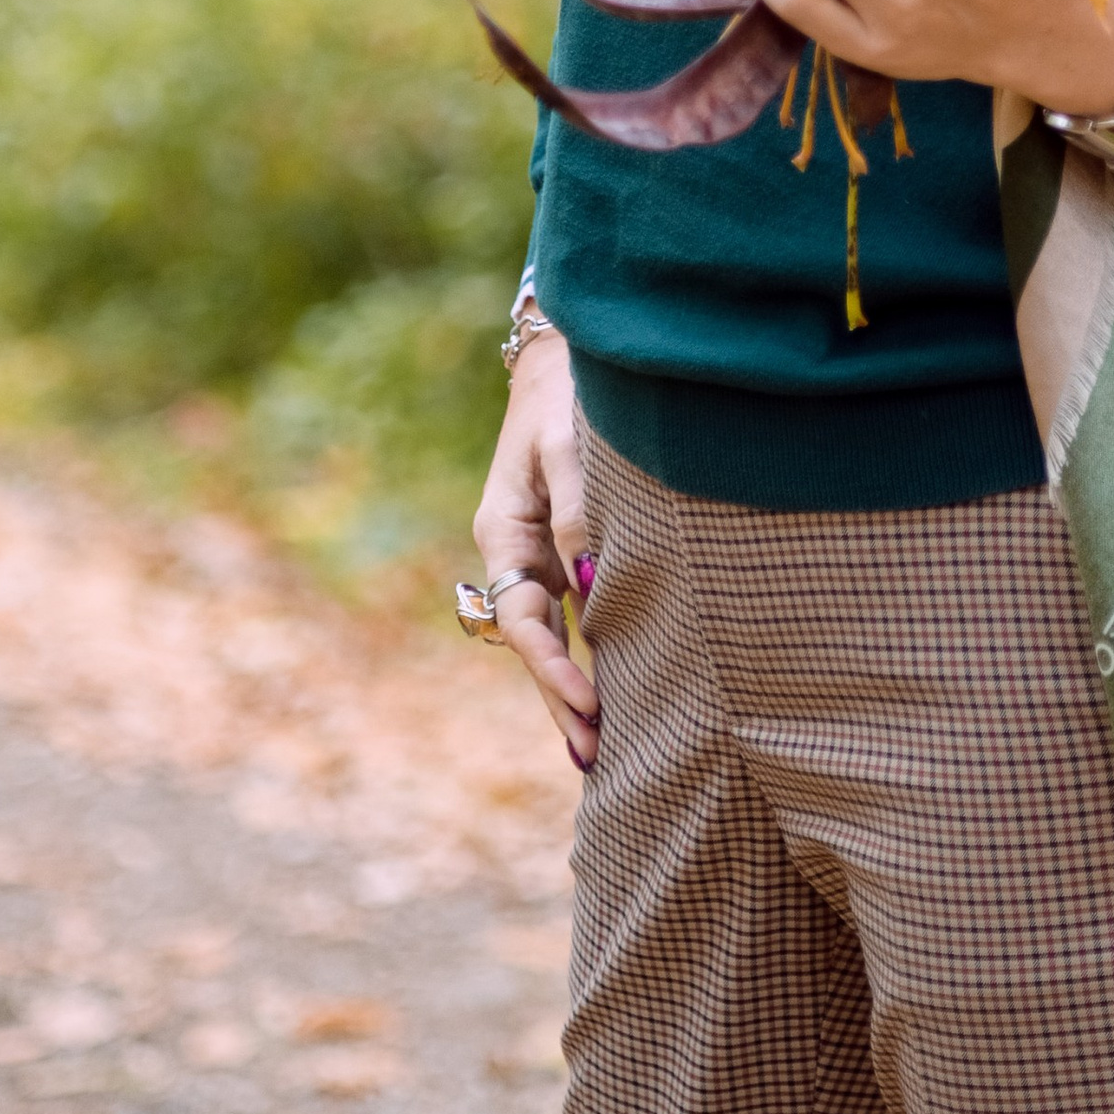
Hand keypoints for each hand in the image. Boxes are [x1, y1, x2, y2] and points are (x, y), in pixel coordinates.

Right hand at [471, 326, 599, 772]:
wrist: (567, 353)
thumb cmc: (567, 392)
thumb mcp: (566, 443)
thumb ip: (578, 508)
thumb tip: (592, 585)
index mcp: (504, 530)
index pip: (523, 618)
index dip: (554, 666)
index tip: (591, 704)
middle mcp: (516, 550)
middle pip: (534, 641)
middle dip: (560, 699)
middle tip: (593, 760)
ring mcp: (539, 551)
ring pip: (552, 634)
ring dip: (572, 686)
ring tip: (599, 750)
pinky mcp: (566, 546)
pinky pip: (571, 610)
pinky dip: (586, 650)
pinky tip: (609, 689)